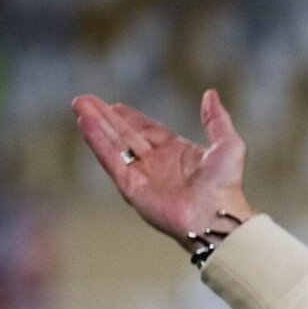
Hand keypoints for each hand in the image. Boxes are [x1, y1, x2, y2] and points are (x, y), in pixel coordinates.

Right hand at [72, 89, 254, 250]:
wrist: (215, 215)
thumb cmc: (226, 185)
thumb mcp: (228, 144)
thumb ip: (216, 119)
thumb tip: (210, 94)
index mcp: (177, 153)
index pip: (147, 131)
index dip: (130, 118)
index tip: (114, 105)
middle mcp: (157, 164)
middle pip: (125, 135)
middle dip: (105, 117)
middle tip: (84, 100)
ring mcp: (142, 176)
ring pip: (114, 144)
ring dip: (96, 124)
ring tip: (79, 105)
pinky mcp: (131, 187)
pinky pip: (111, 160)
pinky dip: (98, 141)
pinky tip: (86, 123)